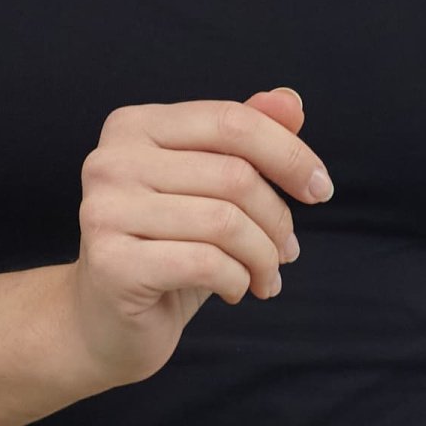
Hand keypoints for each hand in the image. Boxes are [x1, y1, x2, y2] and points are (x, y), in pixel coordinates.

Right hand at [58, 84, 333, 389]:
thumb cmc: (166, 250)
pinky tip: (235, 291)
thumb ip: (245, 141)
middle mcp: (111, 160)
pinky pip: (206, 263)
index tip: (321, 190)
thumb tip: (291, 102)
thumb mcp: (210, 192)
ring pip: (225, 222)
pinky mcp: (111, 262)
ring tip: (267, 278)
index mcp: (133, 126)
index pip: (231, 122)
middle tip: (287, 252)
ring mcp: (104, 211)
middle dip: (277, 220)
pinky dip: (237, 280)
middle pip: (234, 176)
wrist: (104, 323)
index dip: (289, 154)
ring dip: (263, 257)